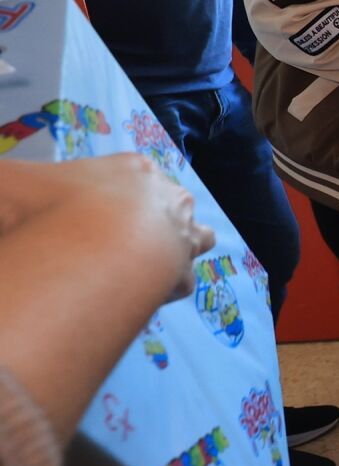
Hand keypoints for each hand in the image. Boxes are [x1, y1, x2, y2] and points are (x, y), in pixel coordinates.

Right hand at [7, 156, 214, 303]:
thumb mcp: (7, 182)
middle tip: (103, 246)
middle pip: (163, 204)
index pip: (130, 174)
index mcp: (132, 168)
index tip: (84, 212)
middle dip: (143, 222)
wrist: (94, 253)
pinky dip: (161, 290)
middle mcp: (168, 197)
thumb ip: (5, 180)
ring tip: (134, 266)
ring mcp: (182, 237)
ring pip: (193, 237)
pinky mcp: (182, 278)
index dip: (107, 194)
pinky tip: (133, 297)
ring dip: (172, 249)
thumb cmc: (49, 210)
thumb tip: (2, 186)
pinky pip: (180, 282)